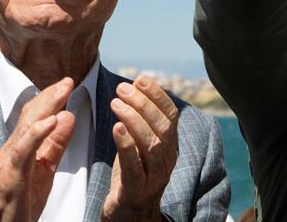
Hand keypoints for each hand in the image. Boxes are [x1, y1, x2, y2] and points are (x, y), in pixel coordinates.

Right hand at [0, 78, 75, 221]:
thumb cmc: (20, 204)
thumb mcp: (45, 169)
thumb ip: (55, 144)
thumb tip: (67, 117)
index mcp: (18, 149)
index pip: (33, 117)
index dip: (49, 99)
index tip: (67, 84)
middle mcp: (9, 151)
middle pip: (29, 117)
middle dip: (49, 97)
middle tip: (68, 80)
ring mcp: (7, 163)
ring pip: (25, 129)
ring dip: (45, 108)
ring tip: (62, 92)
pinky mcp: (10, 177)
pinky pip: (22, 152)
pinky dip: (37, 134)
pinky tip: (52, 120)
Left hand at [101, 76, 179, 221]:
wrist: (129, 217)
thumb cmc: (131, 177)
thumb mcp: (139, 147)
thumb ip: (140, 125)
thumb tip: (134, 91)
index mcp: (169, 147)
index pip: (170, 116)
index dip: (157, 95)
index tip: (140, 79)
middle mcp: (167, 160)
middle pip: (162, 127)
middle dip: (143, 103)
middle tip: (123, 88)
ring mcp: (154, 177)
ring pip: (152, 143)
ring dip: (134, 119)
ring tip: (116, 102)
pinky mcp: (137, 191)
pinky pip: (135, 166)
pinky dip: (127, 144)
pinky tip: (116, 127)